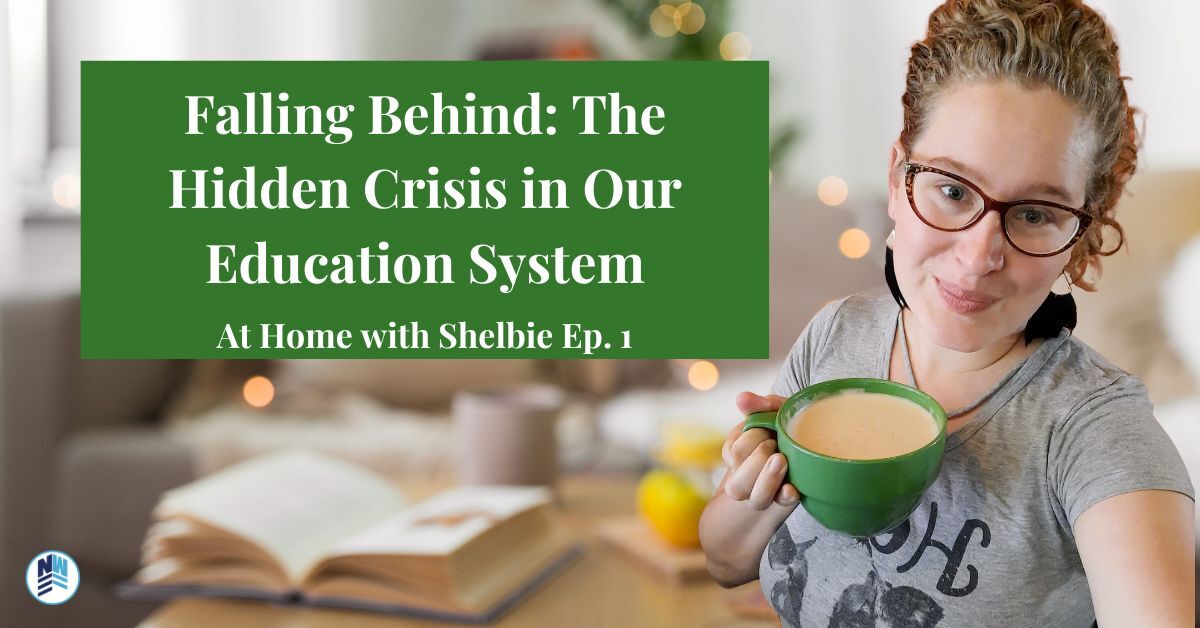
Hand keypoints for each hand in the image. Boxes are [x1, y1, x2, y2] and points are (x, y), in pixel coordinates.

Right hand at [720, 391, 800, 509]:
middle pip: (737, 482)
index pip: (734, 454)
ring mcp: (764, 493)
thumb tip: (741, 399)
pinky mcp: (785, 499)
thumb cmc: (787, 425)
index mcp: (738, 454)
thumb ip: (758, 405)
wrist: (814, 442)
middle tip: (774, 444)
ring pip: (755, 499)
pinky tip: (791, 488)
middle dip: (758, 459)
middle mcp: (746, 478)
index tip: (767, 432)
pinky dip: (785, 496)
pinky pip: (780, 504)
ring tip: (782, 459)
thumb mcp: (774, 411)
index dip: (752, 440)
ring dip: (768, 478)